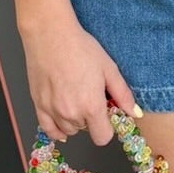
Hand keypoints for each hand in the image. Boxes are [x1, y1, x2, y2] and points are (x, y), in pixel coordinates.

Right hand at [19, 13, 142, 143]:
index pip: (103, 137)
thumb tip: (135, 113)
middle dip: (91, 118)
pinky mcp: (38, 105)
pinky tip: (62, 119)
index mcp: (91, 107)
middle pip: (86, 131)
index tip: (106, 113)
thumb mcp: (109, 69)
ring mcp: (52, 111)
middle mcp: (71, 114)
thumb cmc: (80, 48)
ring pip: (69, 130)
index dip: (107, 127)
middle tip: (89, 95)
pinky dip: (57, 129)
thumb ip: (123, 95)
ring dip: (75, 120)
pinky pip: (49, 130)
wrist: (50, 35)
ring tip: (75, 97)